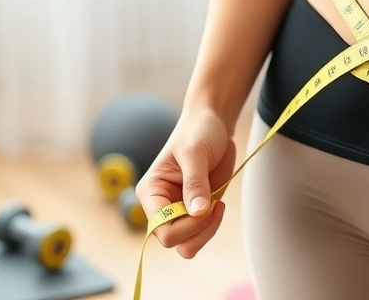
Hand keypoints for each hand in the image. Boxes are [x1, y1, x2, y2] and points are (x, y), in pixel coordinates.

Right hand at [135, 108, 235, 257]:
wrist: (213, 124)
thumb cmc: (198, 132)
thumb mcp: (195, 152)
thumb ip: (195, 183)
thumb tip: (197, 212)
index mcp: (151, 192)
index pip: (160, 228)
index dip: (186, 226)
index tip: (207, 205)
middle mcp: (161, 206)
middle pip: (174, 242)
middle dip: (198, 229)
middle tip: (215, 205)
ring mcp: (179, 211)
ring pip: (188, 245)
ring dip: (206, 231)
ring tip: (217, 205)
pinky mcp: (196, 212)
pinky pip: (201, 234)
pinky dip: (212, 226)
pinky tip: (218, 204)